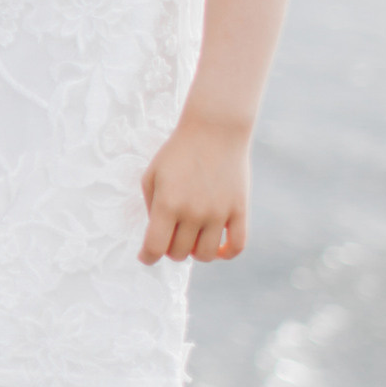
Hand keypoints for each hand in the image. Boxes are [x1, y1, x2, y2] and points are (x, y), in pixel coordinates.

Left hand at [139, 118, 250, 263]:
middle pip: (179, 253)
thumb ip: (151, 208)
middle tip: (171, 236)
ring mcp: (219, 213)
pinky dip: (226, 254)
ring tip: (192, 238)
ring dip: (195, 252)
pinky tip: (218, 247)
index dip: (147, 257)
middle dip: (171, 249)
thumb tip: (158, 236)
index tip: (145, 256)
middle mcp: (193, 212)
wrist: (215, 129)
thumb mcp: (152, 175)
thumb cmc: (178, 152)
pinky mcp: (240, 210)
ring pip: (206, 255)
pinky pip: (237, 246)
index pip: (155, 248)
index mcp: (168, 204)